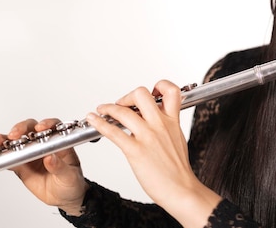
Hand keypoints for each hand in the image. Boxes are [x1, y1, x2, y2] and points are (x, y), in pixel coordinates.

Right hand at [0, 118, 88, 214]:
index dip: (46, 124)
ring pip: (17, 142)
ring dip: (4, 139)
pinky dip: (0, 155)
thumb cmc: (72, 182)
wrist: (64, 197)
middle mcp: (44, 144)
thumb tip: (50, 157)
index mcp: (60, 142)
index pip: (53, 127)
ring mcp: (31, 154)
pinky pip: (9, 158)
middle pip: (31, 129)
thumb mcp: (69, 176)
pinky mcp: (21, 165)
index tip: (40, 128)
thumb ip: (60, 167)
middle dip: (21, 129)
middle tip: (14, 135)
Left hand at [86, 79, 220, 227]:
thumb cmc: (178, 169)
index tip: (150, 92)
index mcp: (172, 121)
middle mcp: (160, 124)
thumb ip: (167, 126)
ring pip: (124, 111)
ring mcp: (148, 136)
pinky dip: (99, 123)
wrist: (181, 189)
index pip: (171, 90)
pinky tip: (93, 120)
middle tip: (122, 104)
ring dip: (108, 107)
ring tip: (102, 109)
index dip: (159, 86)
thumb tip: (155, 119)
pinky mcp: (135, 151)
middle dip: (128, 96)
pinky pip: (113, 132)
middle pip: (142, 94)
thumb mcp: (177, 139)